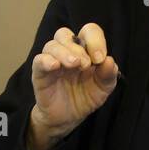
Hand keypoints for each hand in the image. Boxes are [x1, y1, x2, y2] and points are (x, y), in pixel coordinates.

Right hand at [31, 23, 119, 139]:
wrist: (69, 118)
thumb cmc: (85, 97)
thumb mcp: (103, 87)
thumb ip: (108, 74)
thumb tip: (109, 61)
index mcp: (83, 50)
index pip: (88, 31)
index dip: (95, 40)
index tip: (100, 58)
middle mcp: (66, 52)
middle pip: (65, 34)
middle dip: (78, 47)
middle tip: (86, 65)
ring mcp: (52, 61)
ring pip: (52, 45)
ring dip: (65, 53)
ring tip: (74, 65)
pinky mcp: (40, 74)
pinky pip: (39, 60)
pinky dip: (46, 60)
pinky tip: (55, 66)